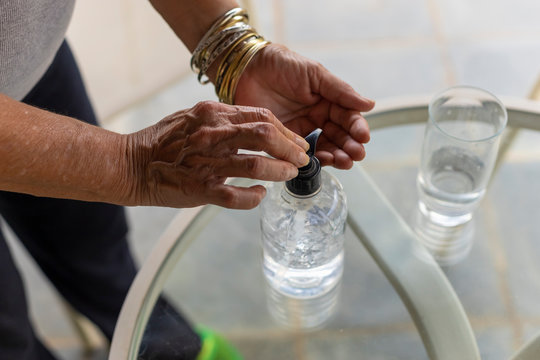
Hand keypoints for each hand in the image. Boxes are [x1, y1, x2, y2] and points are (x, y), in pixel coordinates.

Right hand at [124, 101, 309, 208]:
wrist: (132, 164)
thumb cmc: (163, 141)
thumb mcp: (194, 116)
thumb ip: (224, 120)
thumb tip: (256, 127)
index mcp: (213, 114)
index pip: (262, 117)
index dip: (286, 131)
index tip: (298, 142)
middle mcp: (213, 135)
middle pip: (265, 136)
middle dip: (291, 149)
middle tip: (302, 159)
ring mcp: (207, 163)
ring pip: (256, 165)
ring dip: (279, 171)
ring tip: (289, 175)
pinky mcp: (201, 189)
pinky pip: (236, 196)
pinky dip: (253, 197)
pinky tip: (260, 194)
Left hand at [235, 44, 374, 168]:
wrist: (247, 70)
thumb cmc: (282, 65)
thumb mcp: (314, 74)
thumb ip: (340, 91)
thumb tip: (370, 104)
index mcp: (328, 100)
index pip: (348, 117)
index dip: (357, 128)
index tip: (363, 137)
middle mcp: (318, 117)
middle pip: (339, 136)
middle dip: (350, 146)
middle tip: (356, 155)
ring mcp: (302, 130)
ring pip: (325, 147)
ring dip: (337, 156)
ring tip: (345, 162)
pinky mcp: (285, 140)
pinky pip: (302, 154)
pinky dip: (314, 160)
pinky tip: (323, 162)